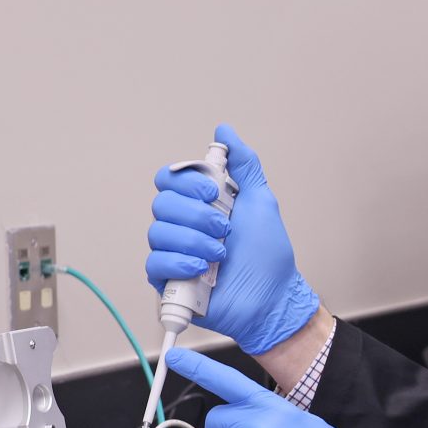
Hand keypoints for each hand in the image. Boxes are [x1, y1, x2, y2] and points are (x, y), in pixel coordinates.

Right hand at [148, 125, 322, 354]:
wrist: (273, 297)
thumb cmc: (268, 254)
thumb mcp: (260, 200)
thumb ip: (243, 164)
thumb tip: (224, 130)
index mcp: (199, 204)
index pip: (170, 179)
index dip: (187, 183)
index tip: (214, 193)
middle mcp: (183, 225)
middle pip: (161, 203)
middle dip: (196, 214)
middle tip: (225, 228)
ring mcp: (175, 253)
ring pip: (158, 232)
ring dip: (193, 240)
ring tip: (220, 254)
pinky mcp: (169, 281)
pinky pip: (154, 263)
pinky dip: (178, 262)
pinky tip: (201, 269)